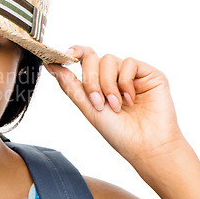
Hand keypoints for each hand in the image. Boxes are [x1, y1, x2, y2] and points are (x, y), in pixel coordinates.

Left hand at [43, 45, 185, 167]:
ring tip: (116, 105)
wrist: (145, 146)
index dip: (73, 52)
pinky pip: (129, 63)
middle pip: (92, 58)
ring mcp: (130, 74)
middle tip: (98, 102)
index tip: (64, 56)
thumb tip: (51, 66)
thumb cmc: (118, 132)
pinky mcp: (148, 73)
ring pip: (108, 59)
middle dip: (90, 80)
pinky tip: (130, 99)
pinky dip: (125, 82)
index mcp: (97, 83)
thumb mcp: (87, 107)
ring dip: (107, 84)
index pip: (83, 58)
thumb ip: (70, 85)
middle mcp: (113, 75)